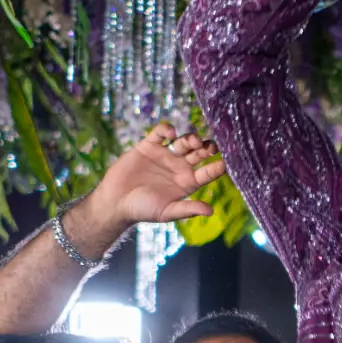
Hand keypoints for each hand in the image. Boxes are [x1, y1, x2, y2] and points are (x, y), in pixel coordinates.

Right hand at [71, 121, 224, 246]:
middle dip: (207, 148)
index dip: (217, 167)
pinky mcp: (149, 146)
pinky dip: (167, 130)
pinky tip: (170, 134)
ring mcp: (165, 155)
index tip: (225, 163)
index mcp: (187, 183)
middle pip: (199, 153)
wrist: (116, 202)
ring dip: (191, 138)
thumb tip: (210, 211)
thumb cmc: (142, 210)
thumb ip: (188, 209)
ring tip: (192, 141)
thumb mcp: (167, 212)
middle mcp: (179, 167)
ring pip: (184, 141)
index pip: (207, 173)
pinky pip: (161, 133)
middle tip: (212, 146)